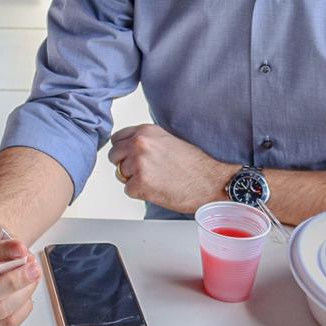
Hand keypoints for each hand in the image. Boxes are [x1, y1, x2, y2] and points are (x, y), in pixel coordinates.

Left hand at [108, 125, 230, 213]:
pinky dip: (140, 193)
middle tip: (142, 172)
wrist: (211, 182)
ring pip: (120, 174)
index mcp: (145, 132)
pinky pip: (128, 190)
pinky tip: (157, 189)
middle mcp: (139, 145)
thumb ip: (147, 141)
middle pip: (114, 156)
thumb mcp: (168, 140)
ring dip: (133, 179)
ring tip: (155, 180)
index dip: (123, 150)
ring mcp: (138, 164)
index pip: (117, 138)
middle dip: (124, 165)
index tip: (128, 156)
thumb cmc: (196, 164)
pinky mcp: (140, 184)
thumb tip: (130, 147)